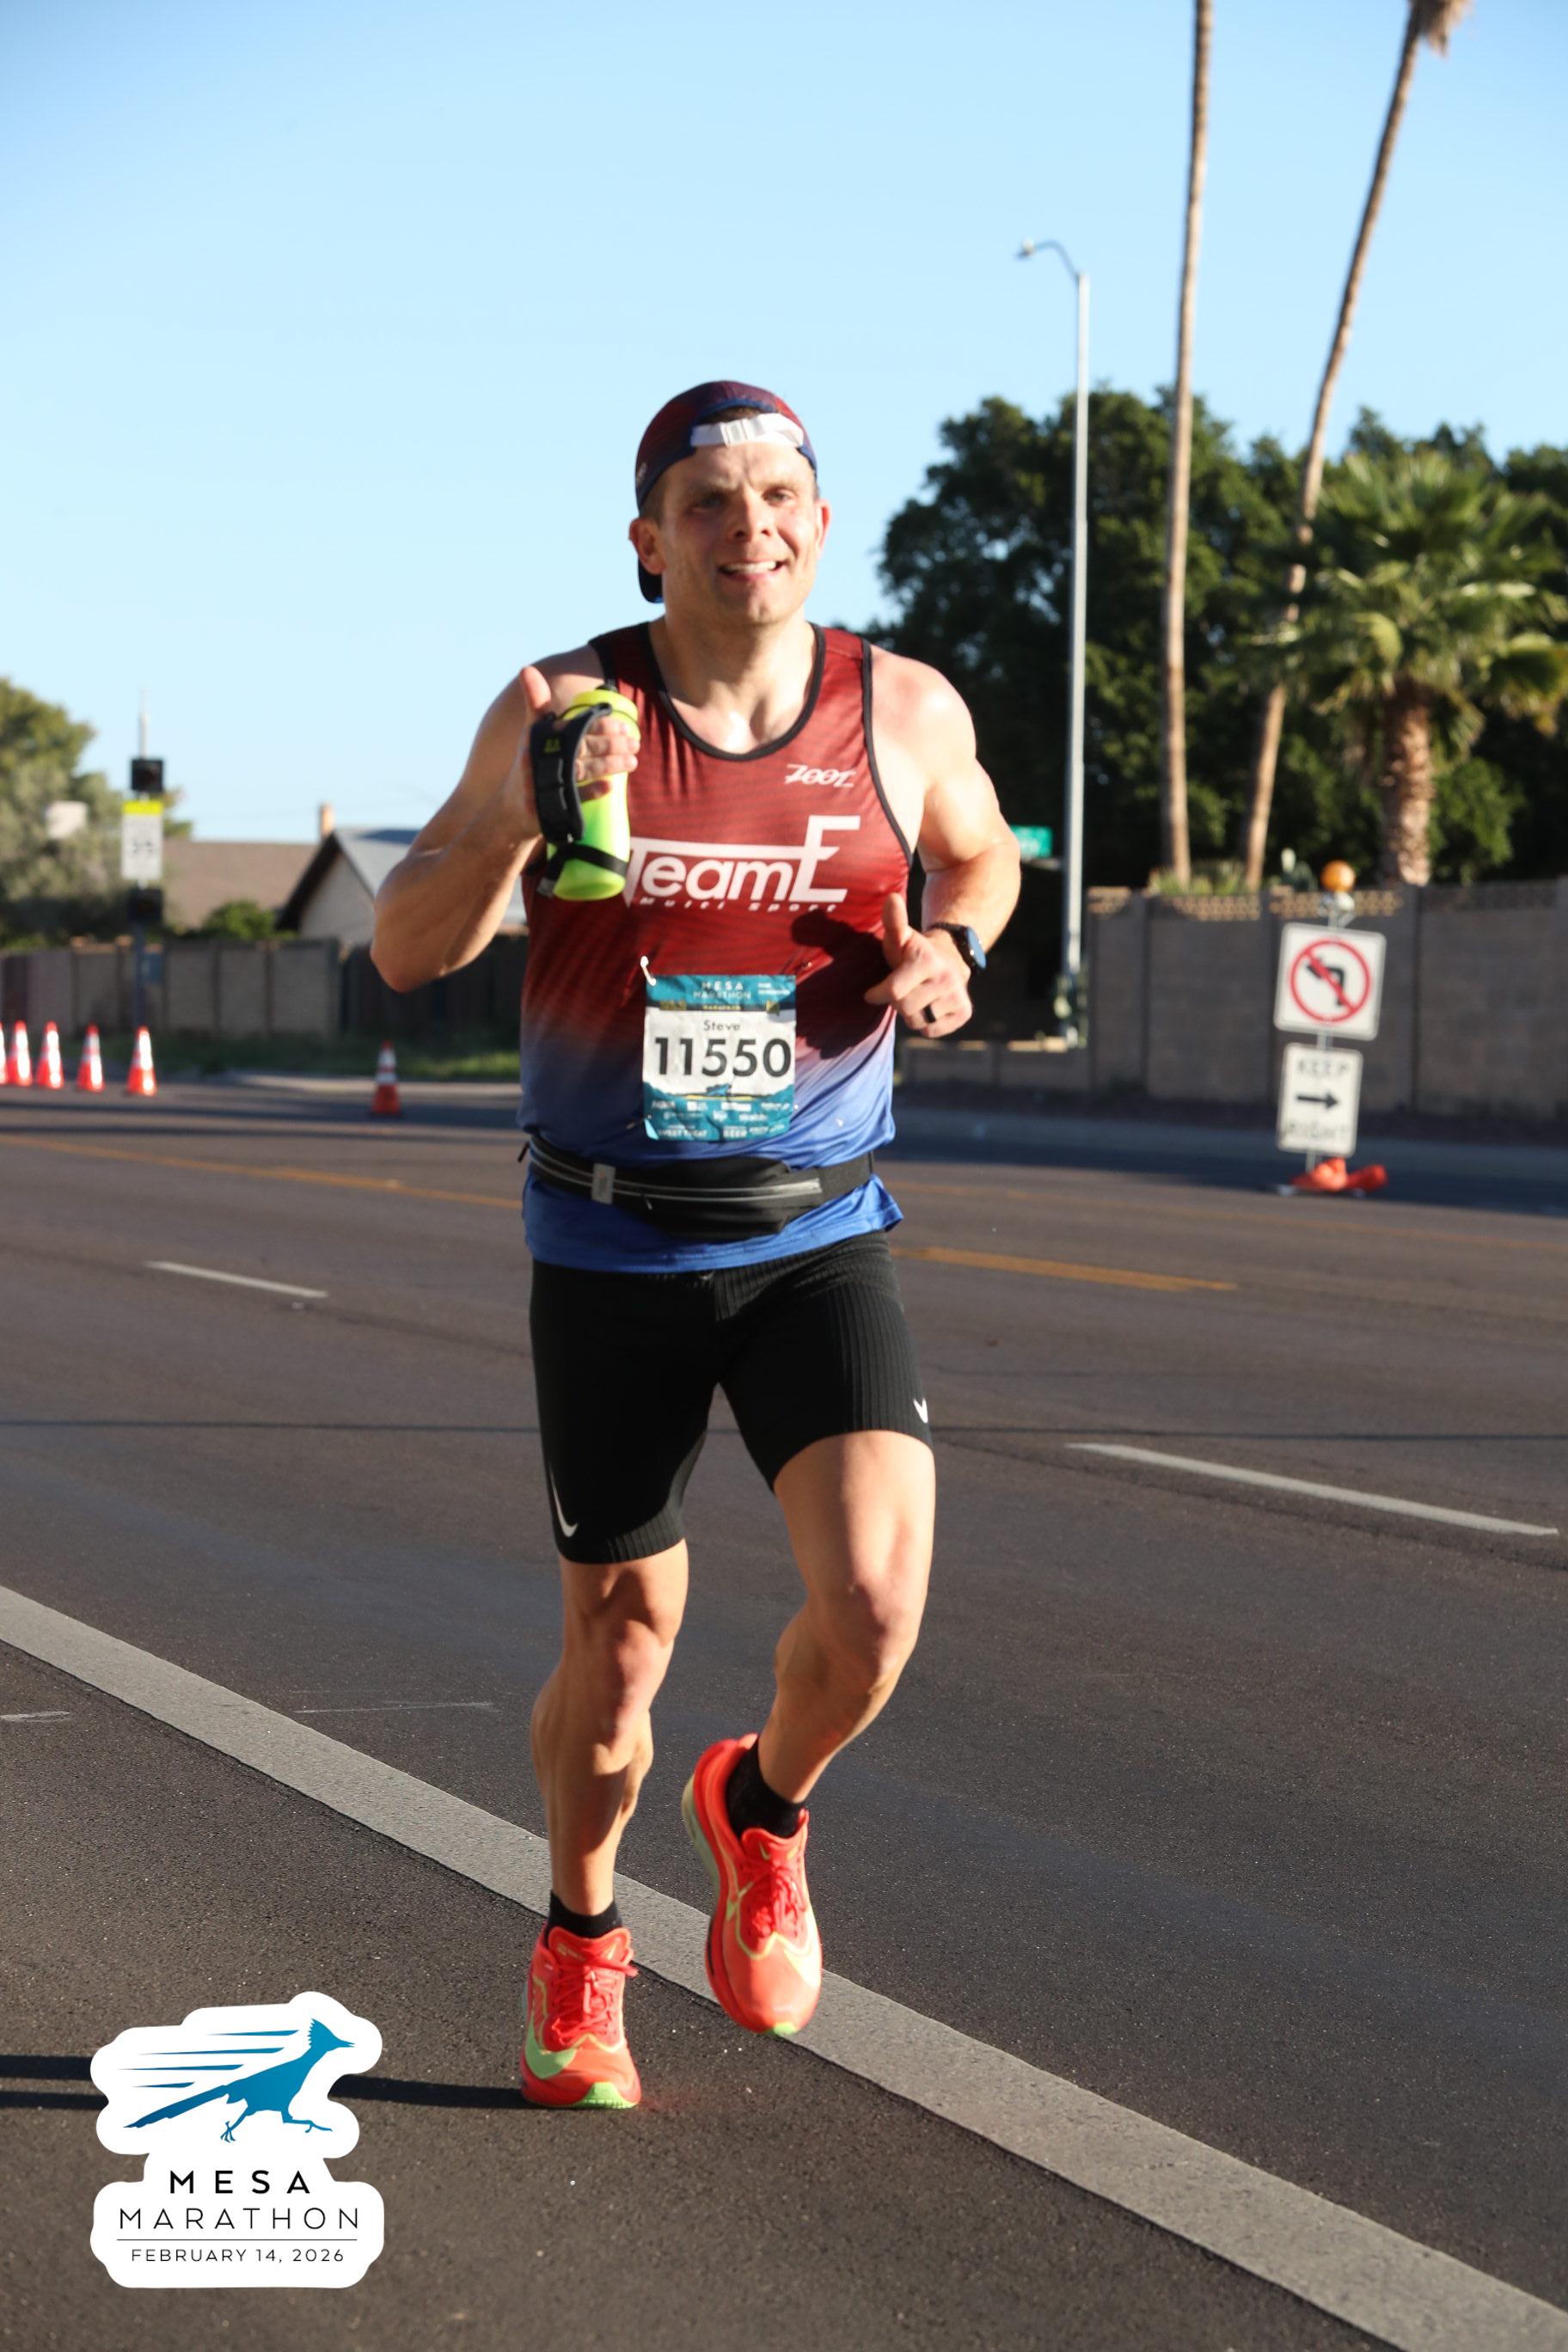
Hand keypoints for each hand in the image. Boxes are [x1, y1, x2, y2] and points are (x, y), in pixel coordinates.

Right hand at [501, 667, 641, 835]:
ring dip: (609, 765)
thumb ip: (536, 702)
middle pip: (580, 748)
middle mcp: (537, 758)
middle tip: (635, 744)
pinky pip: (573, 799)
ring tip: (632, 762)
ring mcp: (540, 783)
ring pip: (581, 771)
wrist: (512, 808)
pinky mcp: (545, 807)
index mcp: (538, 737)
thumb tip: (527, 669)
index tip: (624, 726)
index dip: (601, 725)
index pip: (574, 727)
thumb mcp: (531, 732)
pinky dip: (593, 792)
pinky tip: (611, 787)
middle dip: (611, 745)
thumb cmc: (530, 763)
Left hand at [862, 894, 972, 1036]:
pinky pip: (932, 1031)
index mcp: (927, 961)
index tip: (873, 992)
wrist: (950, 957)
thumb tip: (891, 898)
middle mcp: (946, 978)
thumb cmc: (913, 951)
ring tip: (916, 996)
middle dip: (898, 1002)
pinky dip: (926, 1023)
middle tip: (903, 989)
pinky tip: (929, 1006)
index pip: (892, 992)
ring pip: (917, 1022)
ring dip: (912, 1013)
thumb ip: (893, 921)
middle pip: (904, 1009)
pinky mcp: (964, 1012)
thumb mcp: (900, 937)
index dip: (878, 993)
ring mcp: (957, 996)